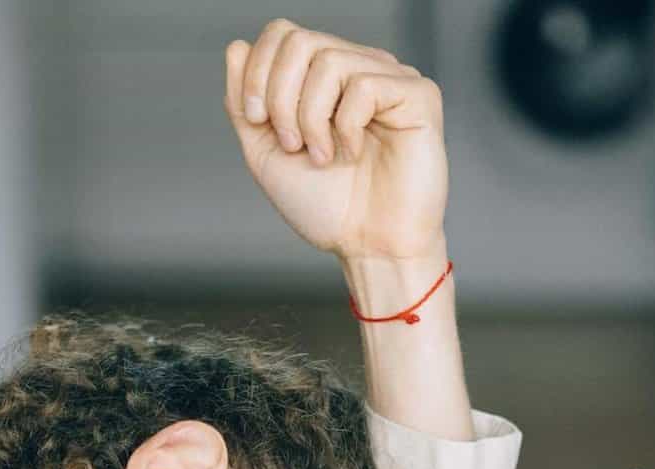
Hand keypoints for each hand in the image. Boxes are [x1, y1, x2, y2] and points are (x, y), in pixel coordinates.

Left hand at [223, 18, 447, 262]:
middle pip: (299, 40)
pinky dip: (347, 127)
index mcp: (324, 79)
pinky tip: (353, 153)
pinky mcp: (418, 95)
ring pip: (328, 60)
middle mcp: (357, 68)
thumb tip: (236, 46)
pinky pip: (365, 85)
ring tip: (323, 157)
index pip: (282, 34)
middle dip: (280, 97)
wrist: (368, 248)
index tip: (258, 123)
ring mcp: (389, 78)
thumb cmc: (328, 209)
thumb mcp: (267, 154)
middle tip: (292, 145)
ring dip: (311, 117)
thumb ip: (244, 103)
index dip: (258, 73)